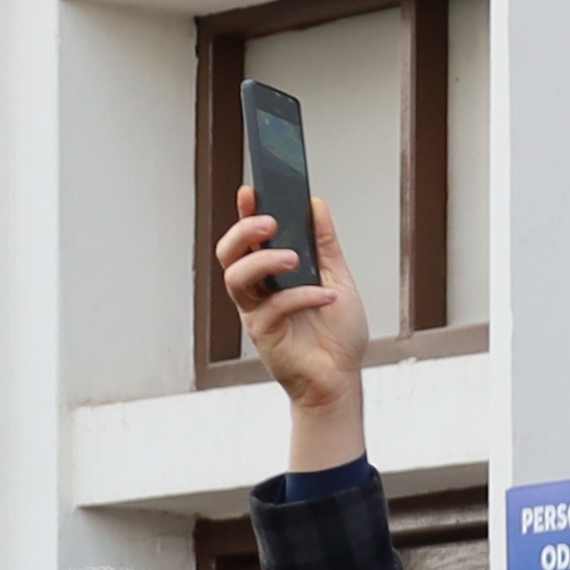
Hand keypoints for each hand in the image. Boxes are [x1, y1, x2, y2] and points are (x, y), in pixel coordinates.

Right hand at [219, 180, 374, 471]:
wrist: (341, 379)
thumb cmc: (337, 334)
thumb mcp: (339, 279)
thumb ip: (325, 245)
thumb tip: (316, 204)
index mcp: (271, 273)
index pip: (249, 237)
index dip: (244, 213)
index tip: (252, 190)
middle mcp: (257, 290)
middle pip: (229, 253)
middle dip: (243, 231)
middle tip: (270, 222)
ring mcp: (255, 311)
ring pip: (236, 278)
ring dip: (263, 261)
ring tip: (295, 259)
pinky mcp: (262, 333)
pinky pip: (273, 306)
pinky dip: (303, 296)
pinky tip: (328, 297)